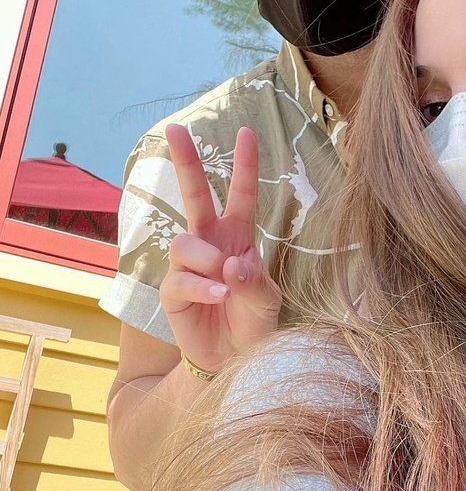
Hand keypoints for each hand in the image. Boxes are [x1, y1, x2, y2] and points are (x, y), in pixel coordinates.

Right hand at [160, 124, 281, 374]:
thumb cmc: (255, 323)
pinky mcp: (173, 291)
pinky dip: (201, 286)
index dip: (245, 165)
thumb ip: (254, 281)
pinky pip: (180, 279)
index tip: (247, 132)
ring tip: (224, 284)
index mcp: (239, 237)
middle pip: (195, 195)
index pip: (243, 195)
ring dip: (205, 259)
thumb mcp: (267, 301)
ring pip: (185, 241)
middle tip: (175, 130)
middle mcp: (211, 243)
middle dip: (186, 162)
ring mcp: (189, 266)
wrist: (236, 360)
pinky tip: (219, 296)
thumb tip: (230, 263)